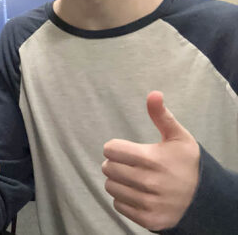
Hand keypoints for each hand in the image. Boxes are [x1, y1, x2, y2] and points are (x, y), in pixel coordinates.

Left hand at [102, 91, 199, 230]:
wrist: (206, 198)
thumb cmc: (188, 163)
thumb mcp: (178, 137)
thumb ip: (161, 116)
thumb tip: (153, 94)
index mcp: (152, 159)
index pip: (110, 150)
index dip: (116, 148)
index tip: (126, 151)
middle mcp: (149, 182)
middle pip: (107, 168)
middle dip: (114, 164)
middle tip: (129, 165)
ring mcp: (148, 202)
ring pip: (110, 187)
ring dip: (118, 182)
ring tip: (134, 179)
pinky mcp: (148, 219)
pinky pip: (118, 205)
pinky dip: (124, 199)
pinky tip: (139, 194)